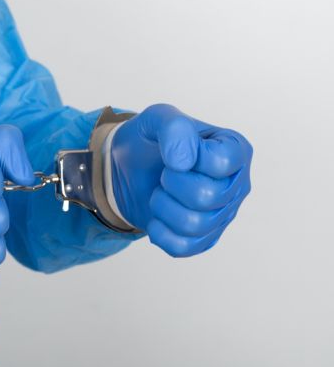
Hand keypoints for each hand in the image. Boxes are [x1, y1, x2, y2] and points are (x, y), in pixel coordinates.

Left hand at [111, 104, 252, 256]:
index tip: (174, 152)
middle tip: (164, 173)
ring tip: (160, 192)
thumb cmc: (154, 141)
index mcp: (235, 150)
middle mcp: (237, 184)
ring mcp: (223, 215)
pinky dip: (160, 231)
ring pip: (195, 224)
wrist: (130, 168)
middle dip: (172, 183)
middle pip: (207, 196)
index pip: (220, 162)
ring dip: (163, 206)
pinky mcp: (204, 239)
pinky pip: (183, 247)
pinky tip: (156, 215)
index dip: (186, 157)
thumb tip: (184, 161)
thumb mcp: (158, 118)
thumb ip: (174, 128)